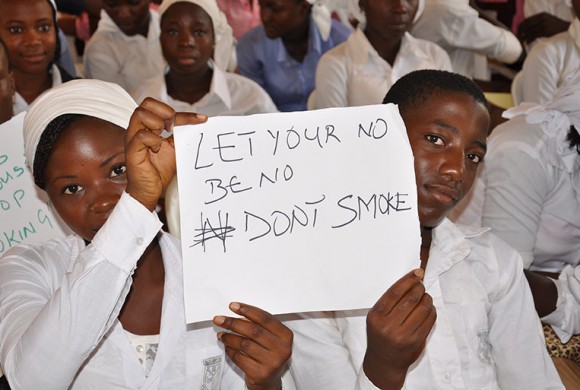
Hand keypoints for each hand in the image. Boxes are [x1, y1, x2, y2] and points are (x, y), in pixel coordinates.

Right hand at [125, 98, 206, 210]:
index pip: (159, 106)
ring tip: (162, 139)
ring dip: (157, 124)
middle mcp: (137, 129)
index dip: (182, 111)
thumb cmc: (160, 168)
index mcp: (147, 126)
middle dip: (165, 112)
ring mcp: (132, 139)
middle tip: (173, 128)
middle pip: (145, 103)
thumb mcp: (175, 146)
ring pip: (140, 114)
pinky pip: (141, 135)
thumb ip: (182, 133)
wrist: (151, 189)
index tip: (201, 119)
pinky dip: (153, 140)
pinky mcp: (131, 151)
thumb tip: (199, 121)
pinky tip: (157, 149)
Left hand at [213, 302, 291, 389]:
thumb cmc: (268, 353)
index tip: (233, 306)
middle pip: (253, 330)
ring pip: (244, 344)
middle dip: (233, 323)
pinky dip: (230, 351)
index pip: (265, 318)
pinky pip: (240, 358)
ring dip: (229, 337)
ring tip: (221, 334)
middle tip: (219, 319)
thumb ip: (258, 325)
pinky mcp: (260, 374)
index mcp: (285, 335)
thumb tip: (237, 315)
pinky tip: (227, 346)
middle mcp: (281, 349)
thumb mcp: (270, 337)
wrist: (269, 380)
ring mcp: (271, 362)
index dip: (248, 310)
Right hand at [362, 269, 435, 388]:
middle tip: (421, 284)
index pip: (394, 292)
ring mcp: (403, 335)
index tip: (417, 273)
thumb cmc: (380, 335)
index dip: (408, 280)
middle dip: (419, 288)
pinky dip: (432, 310)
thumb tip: (411, 281)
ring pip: (422, 308)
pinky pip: (429, 320)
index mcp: (376, 316)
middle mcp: (388, 326)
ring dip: (427, 298)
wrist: (384, 362)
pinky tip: (428, 308)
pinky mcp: (416, 341)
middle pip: (410, 299)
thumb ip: (390, 302)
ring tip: (425, 296)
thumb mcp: (376, 318)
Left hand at [517, 13, 569, 42]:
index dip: (521, 25)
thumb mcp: (546, 19)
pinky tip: (527, 42)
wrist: (565, 28)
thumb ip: (537, 21)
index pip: (527, 20)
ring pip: (530, 31)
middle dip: (521, 32)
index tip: (518, 30)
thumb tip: (524, 27)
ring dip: (525, 37)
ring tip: (522, 40)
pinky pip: (534, 36)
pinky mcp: (546, 31)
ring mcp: (544, 25)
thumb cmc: (553, 25)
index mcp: (541, 15)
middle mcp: (542, 19)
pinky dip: (529, 40)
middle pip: (527, 26)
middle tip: (518, 36)